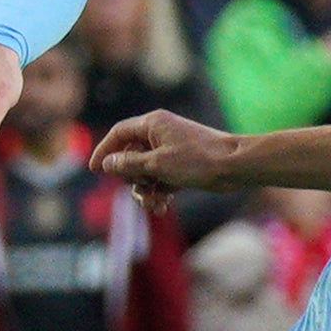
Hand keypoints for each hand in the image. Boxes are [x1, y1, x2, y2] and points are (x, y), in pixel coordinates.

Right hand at [89, 110, 231, 204]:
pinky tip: (163, 206)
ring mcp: (172, 149)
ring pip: (145, 170)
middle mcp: (160, 134)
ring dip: (145, 189)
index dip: (104, 151)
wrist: (236, 166)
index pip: (119, 134)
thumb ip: (128, 164)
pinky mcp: (182, 164)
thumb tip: (107, 163)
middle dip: (131, 178)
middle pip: (130, 155)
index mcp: (153, 124)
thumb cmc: (198, 160)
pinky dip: (159, 192)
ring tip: (153, 205)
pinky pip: (161, 178)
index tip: (94, 170)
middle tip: (139, 190)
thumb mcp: (157, 164)